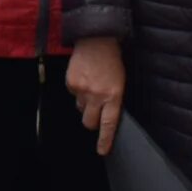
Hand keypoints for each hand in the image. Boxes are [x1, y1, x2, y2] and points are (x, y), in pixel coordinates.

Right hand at [65, 37, 125, 155]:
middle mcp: (97, 95)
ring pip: (80, 108)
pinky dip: (77, 89)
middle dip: (91, 122)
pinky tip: (84, 77)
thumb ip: (113, 99)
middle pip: (89, 122)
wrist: (96, 39)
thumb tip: (105, 114)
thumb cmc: (112, 60)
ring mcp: (82, 90)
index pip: (108, 124)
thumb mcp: (120, 81)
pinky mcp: (71, 83)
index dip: (104, 139)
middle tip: (94, 112)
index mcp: (113, 95)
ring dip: (85, 103)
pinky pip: (73, 94)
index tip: (101, 151)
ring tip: (91, 86)